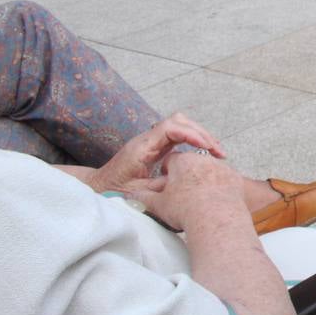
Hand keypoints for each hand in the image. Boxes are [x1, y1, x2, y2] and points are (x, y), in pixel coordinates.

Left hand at [90, 113, 224, 193]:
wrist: (96, 188)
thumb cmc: (113, 191)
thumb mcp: (138, 192)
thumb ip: (160, 185)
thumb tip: (185, 180)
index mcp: (142, 147)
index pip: (171, 127)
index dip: (192, 134)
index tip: (207, 147)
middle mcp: (147, 139)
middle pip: (180, 121)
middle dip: (202, 133)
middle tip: (218, 151)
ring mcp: (152, 141)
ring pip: (181, 125)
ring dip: (200, 135)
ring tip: (215, 151)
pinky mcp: (155, 146)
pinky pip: (179, 135)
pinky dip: (194, 140)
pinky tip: (203, 153)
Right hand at [129, 151, 246, 231]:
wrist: (216, 218)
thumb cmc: (185, 209)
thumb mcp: (158, 204)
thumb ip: (143, 197)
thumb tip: (130, 196)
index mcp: (183, 160)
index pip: (171, 161)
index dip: (167, 174)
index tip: (167, 187)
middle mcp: (203, 158)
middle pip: (191, 164)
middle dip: (186, 176)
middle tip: (183, 195)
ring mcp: (221, 166)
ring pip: (209, 171)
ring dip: (204, 180)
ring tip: (199, 200)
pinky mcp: (235, 177)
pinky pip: (224, 179)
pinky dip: (219, 187)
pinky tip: (215, 201)